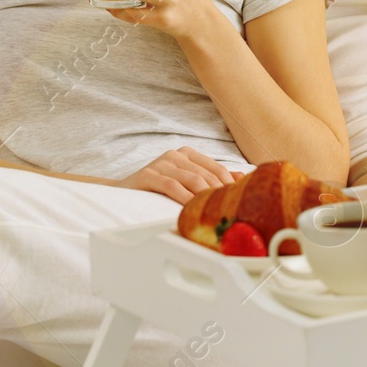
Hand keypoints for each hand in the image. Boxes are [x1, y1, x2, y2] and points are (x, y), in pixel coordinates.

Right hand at [115, 147, 234, 204]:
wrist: (125, 191)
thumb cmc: (159, 188)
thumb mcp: (186, 181)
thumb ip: (211, 177)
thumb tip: (241, 176)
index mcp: (188, 154)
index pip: (217, 168)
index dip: (229, 184)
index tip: (237, 201)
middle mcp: (176, 155)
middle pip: (207, 175)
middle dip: (219, 193)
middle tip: (229, 210)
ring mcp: (162, 162)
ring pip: (192, 180)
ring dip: (205, 197)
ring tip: (214, 212)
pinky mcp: (148, 174)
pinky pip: (172, 186)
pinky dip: (184, 198)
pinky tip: (191, 209)